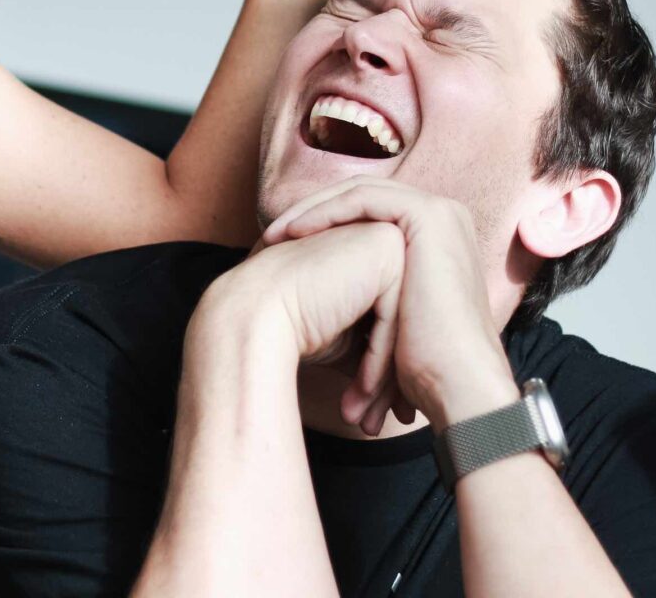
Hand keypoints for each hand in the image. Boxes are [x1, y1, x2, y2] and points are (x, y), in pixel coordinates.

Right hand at [207, 221, 406, 429]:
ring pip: (401, 320)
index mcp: (369, 251)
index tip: (375, 408)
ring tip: (369, 420)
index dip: (384, 366)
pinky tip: (360, 395)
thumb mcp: (346, 336)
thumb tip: (398, 382)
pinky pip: (393, 316)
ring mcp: (383, 237)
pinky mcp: (384, 247)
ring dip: (386, 378)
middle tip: (379, 420)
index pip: (392, 316)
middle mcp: (378, 235)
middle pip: (400, 318)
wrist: (254, 313)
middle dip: (391, 377)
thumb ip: (375, 339)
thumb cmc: (291, 324)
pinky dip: (380, 360)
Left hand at [263, 177, 519, 429]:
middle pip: (361, 199)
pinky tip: (295, 232)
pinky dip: (326, 211)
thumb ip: (367, 292)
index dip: (322, 223)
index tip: (281, 247)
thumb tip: (322, 306)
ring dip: (311, 210)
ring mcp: (439, 213)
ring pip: (358, 193)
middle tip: (270, 236)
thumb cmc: (422, 366)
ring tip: (274, 235)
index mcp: (435, 238)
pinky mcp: (429, 215)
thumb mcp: (388, 317)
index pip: (368, 213)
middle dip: (311, 214)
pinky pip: (363, 199)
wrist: (457, 384)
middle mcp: (442, 218)